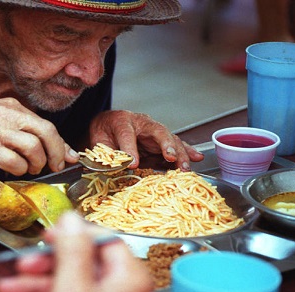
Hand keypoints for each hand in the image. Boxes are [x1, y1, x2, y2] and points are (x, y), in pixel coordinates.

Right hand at [0, 98, 78, 174]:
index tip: (68, 157)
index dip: (61, 144)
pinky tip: (12, 170)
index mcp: (13, 106)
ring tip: (29, 168)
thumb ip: (26, 132)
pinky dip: (18, 169)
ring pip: (33, 148)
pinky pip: (13, 161)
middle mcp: (8, 115)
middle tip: (54, 167)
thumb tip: (61, 150)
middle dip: (55, 154)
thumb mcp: (0, 121)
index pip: (46, 124)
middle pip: (46, 133)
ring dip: (35, 164)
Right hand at [0, 212, 155, 291]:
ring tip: (8, 291)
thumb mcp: (70, 286)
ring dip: (36, 287)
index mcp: (129, 278)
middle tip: (23, 264)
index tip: (49, 235)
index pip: (104, 240)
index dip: (73, 235)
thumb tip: (72, 218)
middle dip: (46, 266)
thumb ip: (72, 248)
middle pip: (82, 264)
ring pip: (71, 287)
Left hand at [89, 110, 203, 170]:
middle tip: (171, 158)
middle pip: (157, 132)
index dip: (130, 149)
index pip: (126, 134)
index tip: (133, 164)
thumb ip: (105, 153)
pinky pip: (175, 145)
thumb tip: (114, 166)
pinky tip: (196, 158)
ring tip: (186, 166)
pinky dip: (186, 151)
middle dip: (166, 145)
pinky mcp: (160, 141)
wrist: (107, 124)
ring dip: (180, 153)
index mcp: (121, 121)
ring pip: (170, 139)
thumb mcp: (98, 142)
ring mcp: (153, 131)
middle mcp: (141, 123)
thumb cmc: (103, 133)